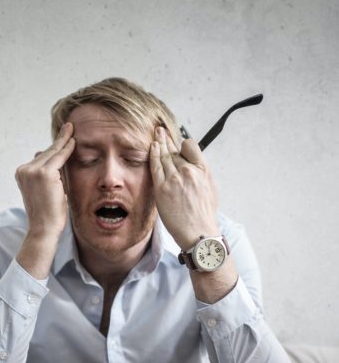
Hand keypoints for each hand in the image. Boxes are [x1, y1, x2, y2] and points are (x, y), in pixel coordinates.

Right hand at [15, 123, 74, 240]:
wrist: (44, 228)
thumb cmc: (47, 214)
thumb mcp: (45, 191)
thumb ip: (47, 175)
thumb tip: (47, 157)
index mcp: (22, 174)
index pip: (40, 158)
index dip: (52, 148)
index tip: (60, 138)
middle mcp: (24, 170)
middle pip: (46, 153)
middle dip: (58, 142)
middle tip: (68, 127)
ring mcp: (33, 171)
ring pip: (52, 154)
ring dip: (63, 142)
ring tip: (71, 129)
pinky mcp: (44, 174)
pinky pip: (59, 158)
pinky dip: (67, 149)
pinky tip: (73, 141)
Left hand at [149, 126, 219, 250]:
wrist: (198, 232)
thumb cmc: (204, 214)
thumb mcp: (210, 189)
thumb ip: (201, 174)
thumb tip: (194, 166)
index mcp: (202, 170)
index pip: (190, 147)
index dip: (183, 145)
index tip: (178, 145)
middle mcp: (189, 171)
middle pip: (175, 150)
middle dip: (167, 139)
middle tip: (160, 130)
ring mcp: (174, 179)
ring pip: (164, 155)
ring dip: (159, 143)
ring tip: (155, 134)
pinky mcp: (162, 188)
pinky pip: (155, 166)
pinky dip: (153, 154)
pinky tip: (151, 146)